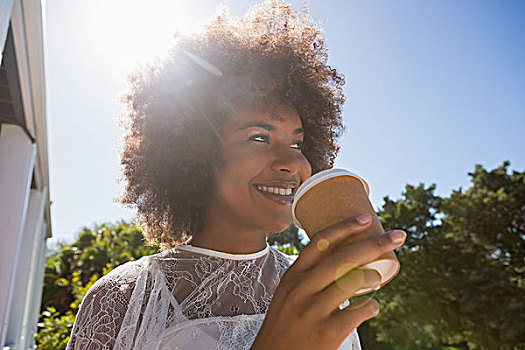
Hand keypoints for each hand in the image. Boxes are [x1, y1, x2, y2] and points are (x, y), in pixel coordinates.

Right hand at [251, 214, 405, 349]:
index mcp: (292, 276)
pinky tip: (371, 307)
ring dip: (373, 276)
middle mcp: (301, 289)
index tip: (366, 218)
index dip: (345, 226)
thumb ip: (310, 277)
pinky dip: (372, 306)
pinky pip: (360, 312)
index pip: (320, 241)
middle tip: (399, 235)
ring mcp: (313, 310)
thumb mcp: (289, 294)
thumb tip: (347, 260)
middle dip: (376, 243)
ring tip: (378, 278)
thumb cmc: (285, 325)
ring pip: (354, 281)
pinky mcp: (327, 332)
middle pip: (344, 257)